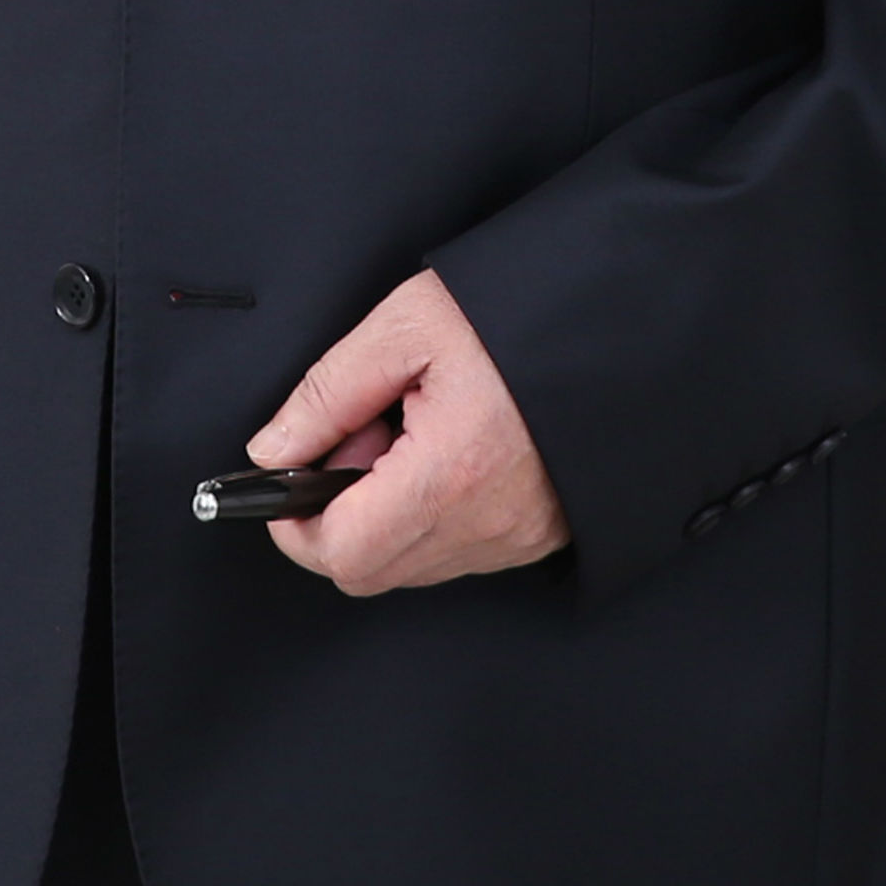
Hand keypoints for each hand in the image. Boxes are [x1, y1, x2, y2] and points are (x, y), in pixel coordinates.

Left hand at [246, 268, 567, 594]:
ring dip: (385, 517)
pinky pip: (455, 554)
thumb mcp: (406, 327)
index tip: (294, 474)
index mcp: (450, 472)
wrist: (612, 320)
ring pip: (410, 566)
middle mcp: (488, 525)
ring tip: (411, 436)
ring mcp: (517, 539)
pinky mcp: (538, 537)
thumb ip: (327, 393)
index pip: (339, 551)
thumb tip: (273, 452)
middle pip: (367, 572)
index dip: (295, 519)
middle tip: (363, 437)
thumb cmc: (515, 314)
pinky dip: (429, 518)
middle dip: (338, 515)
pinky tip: (446, 454)